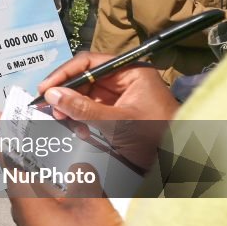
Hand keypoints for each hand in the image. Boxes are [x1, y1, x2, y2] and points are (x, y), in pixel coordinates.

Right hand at [37, 51, 178, 172]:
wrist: (180, 163)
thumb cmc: (158, 137)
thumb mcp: (118, 122)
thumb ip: (84, 108)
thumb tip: (52, 95)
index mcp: (130, 71)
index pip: (89, 62)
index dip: (64, 74)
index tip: (45, 88)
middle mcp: (124, 80)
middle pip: (85, 79)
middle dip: (66, 94)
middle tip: (50, 109)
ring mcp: (120, 97)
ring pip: (85, 96)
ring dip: (72, 109)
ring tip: (64, 121)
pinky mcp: (117, 113)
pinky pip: (91, 111)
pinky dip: (81, 120)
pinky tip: (79, 130)